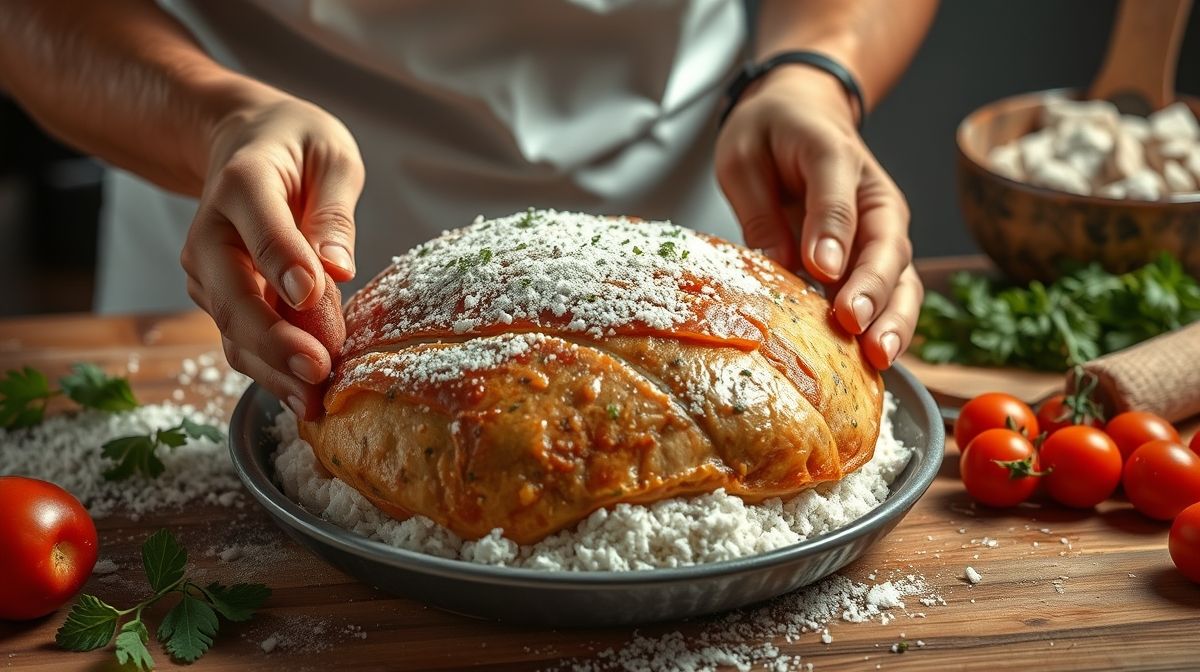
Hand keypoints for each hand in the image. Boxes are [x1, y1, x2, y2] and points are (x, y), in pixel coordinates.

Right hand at [181, 91, 363, 418]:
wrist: (245, 143)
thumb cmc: (296, 147)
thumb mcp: (331, 156)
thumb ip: (333, 208)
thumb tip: (338, 266)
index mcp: (244, 183)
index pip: (261, 228)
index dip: (282, 262)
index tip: (311, 294)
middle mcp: (213, 232)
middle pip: (232, 295)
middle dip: (273, 339)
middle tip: (317, 370)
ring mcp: (209, 270)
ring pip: (232, 329)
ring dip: (271, 369)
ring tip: (314, 401)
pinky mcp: (220, 298)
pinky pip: (240, 340)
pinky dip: (269, 370)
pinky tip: (302, 398)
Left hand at [715, 65, 921, 369]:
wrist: (803, 111)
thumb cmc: (771, 133)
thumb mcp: (745, 157)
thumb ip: (761, 210)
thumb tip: (782, 265)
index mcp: (832, 154)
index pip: (838, 194)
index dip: (832, 231)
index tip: (820, 269)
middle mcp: (871, 194)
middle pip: (886, 244)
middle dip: (872, 289)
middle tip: (852, 323)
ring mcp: (882, 227)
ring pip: (901, 276)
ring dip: (893, 318)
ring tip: (878, 357)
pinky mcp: (878, 254)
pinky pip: (892, 293)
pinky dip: (888, 326)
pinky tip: (874, 363)